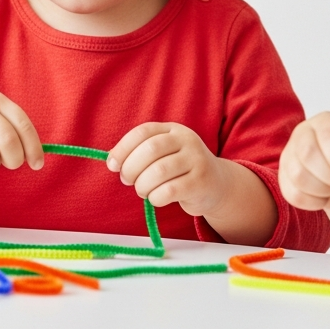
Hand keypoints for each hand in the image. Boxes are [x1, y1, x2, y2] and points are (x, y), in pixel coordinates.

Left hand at [108, 122, 230, 215]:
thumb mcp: (164, 154)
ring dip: (142, 185)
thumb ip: (141, 153)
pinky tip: (156, 198)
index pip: (143, 132)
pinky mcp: (201, 182)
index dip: (123, 148)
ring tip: (142, 190)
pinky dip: (156, 197)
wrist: (217, 185)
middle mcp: (187, 140)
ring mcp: (197, 160)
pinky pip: (170, 190)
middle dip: (131, 168)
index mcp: (172, 130)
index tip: (112, 165)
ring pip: (159, 171)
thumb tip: (113, 161)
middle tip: (127, 180)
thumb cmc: (180, 170)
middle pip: (150, 150)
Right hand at [278, 111, 329, 211]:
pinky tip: (324, 195)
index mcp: (327, 122)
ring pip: (298, 176)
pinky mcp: (283, 177)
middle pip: (307, 154)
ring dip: (323, 190)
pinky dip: (313, 202)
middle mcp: (303, 133)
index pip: (328, 136)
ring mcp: (289, 155)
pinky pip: (293, 195)